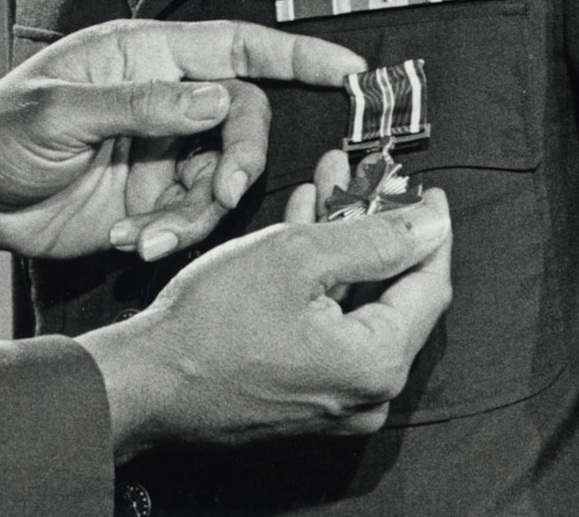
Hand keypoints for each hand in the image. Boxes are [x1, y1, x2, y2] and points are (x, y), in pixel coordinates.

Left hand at [0, 20, 364, 263]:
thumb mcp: (58, 112)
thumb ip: (138, 104)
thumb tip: (214, 98)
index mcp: (143, 55)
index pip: (235, 46)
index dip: (294, 54)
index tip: (348, 68)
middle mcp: (163, 100)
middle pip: (241, 119)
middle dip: (240, 158)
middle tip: (224, 190)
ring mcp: (161, 153)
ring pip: (223, 179)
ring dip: (200, 213)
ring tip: (150, 233)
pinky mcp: (154, 201)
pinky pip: (194, 219)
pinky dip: (174, 236)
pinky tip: (133, 243)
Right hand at [77, 190, 452, 455]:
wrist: (148, 382)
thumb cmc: (211, 324)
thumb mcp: (294, 257)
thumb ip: (372, 238)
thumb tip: (431, 224)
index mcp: (377, 363)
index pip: (429, 284)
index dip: (426, 228)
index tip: (423, 189)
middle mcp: (368, 393)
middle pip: (393, 294)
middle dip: (375, 227)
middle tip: (364, 178)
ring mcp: (336, 400)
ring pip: (357, 306)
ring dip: (344, 246)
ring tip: (327, 188)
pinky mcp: (305, 397)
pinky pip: (331, 328)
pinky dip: (323, 281)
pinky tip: (304, 232)